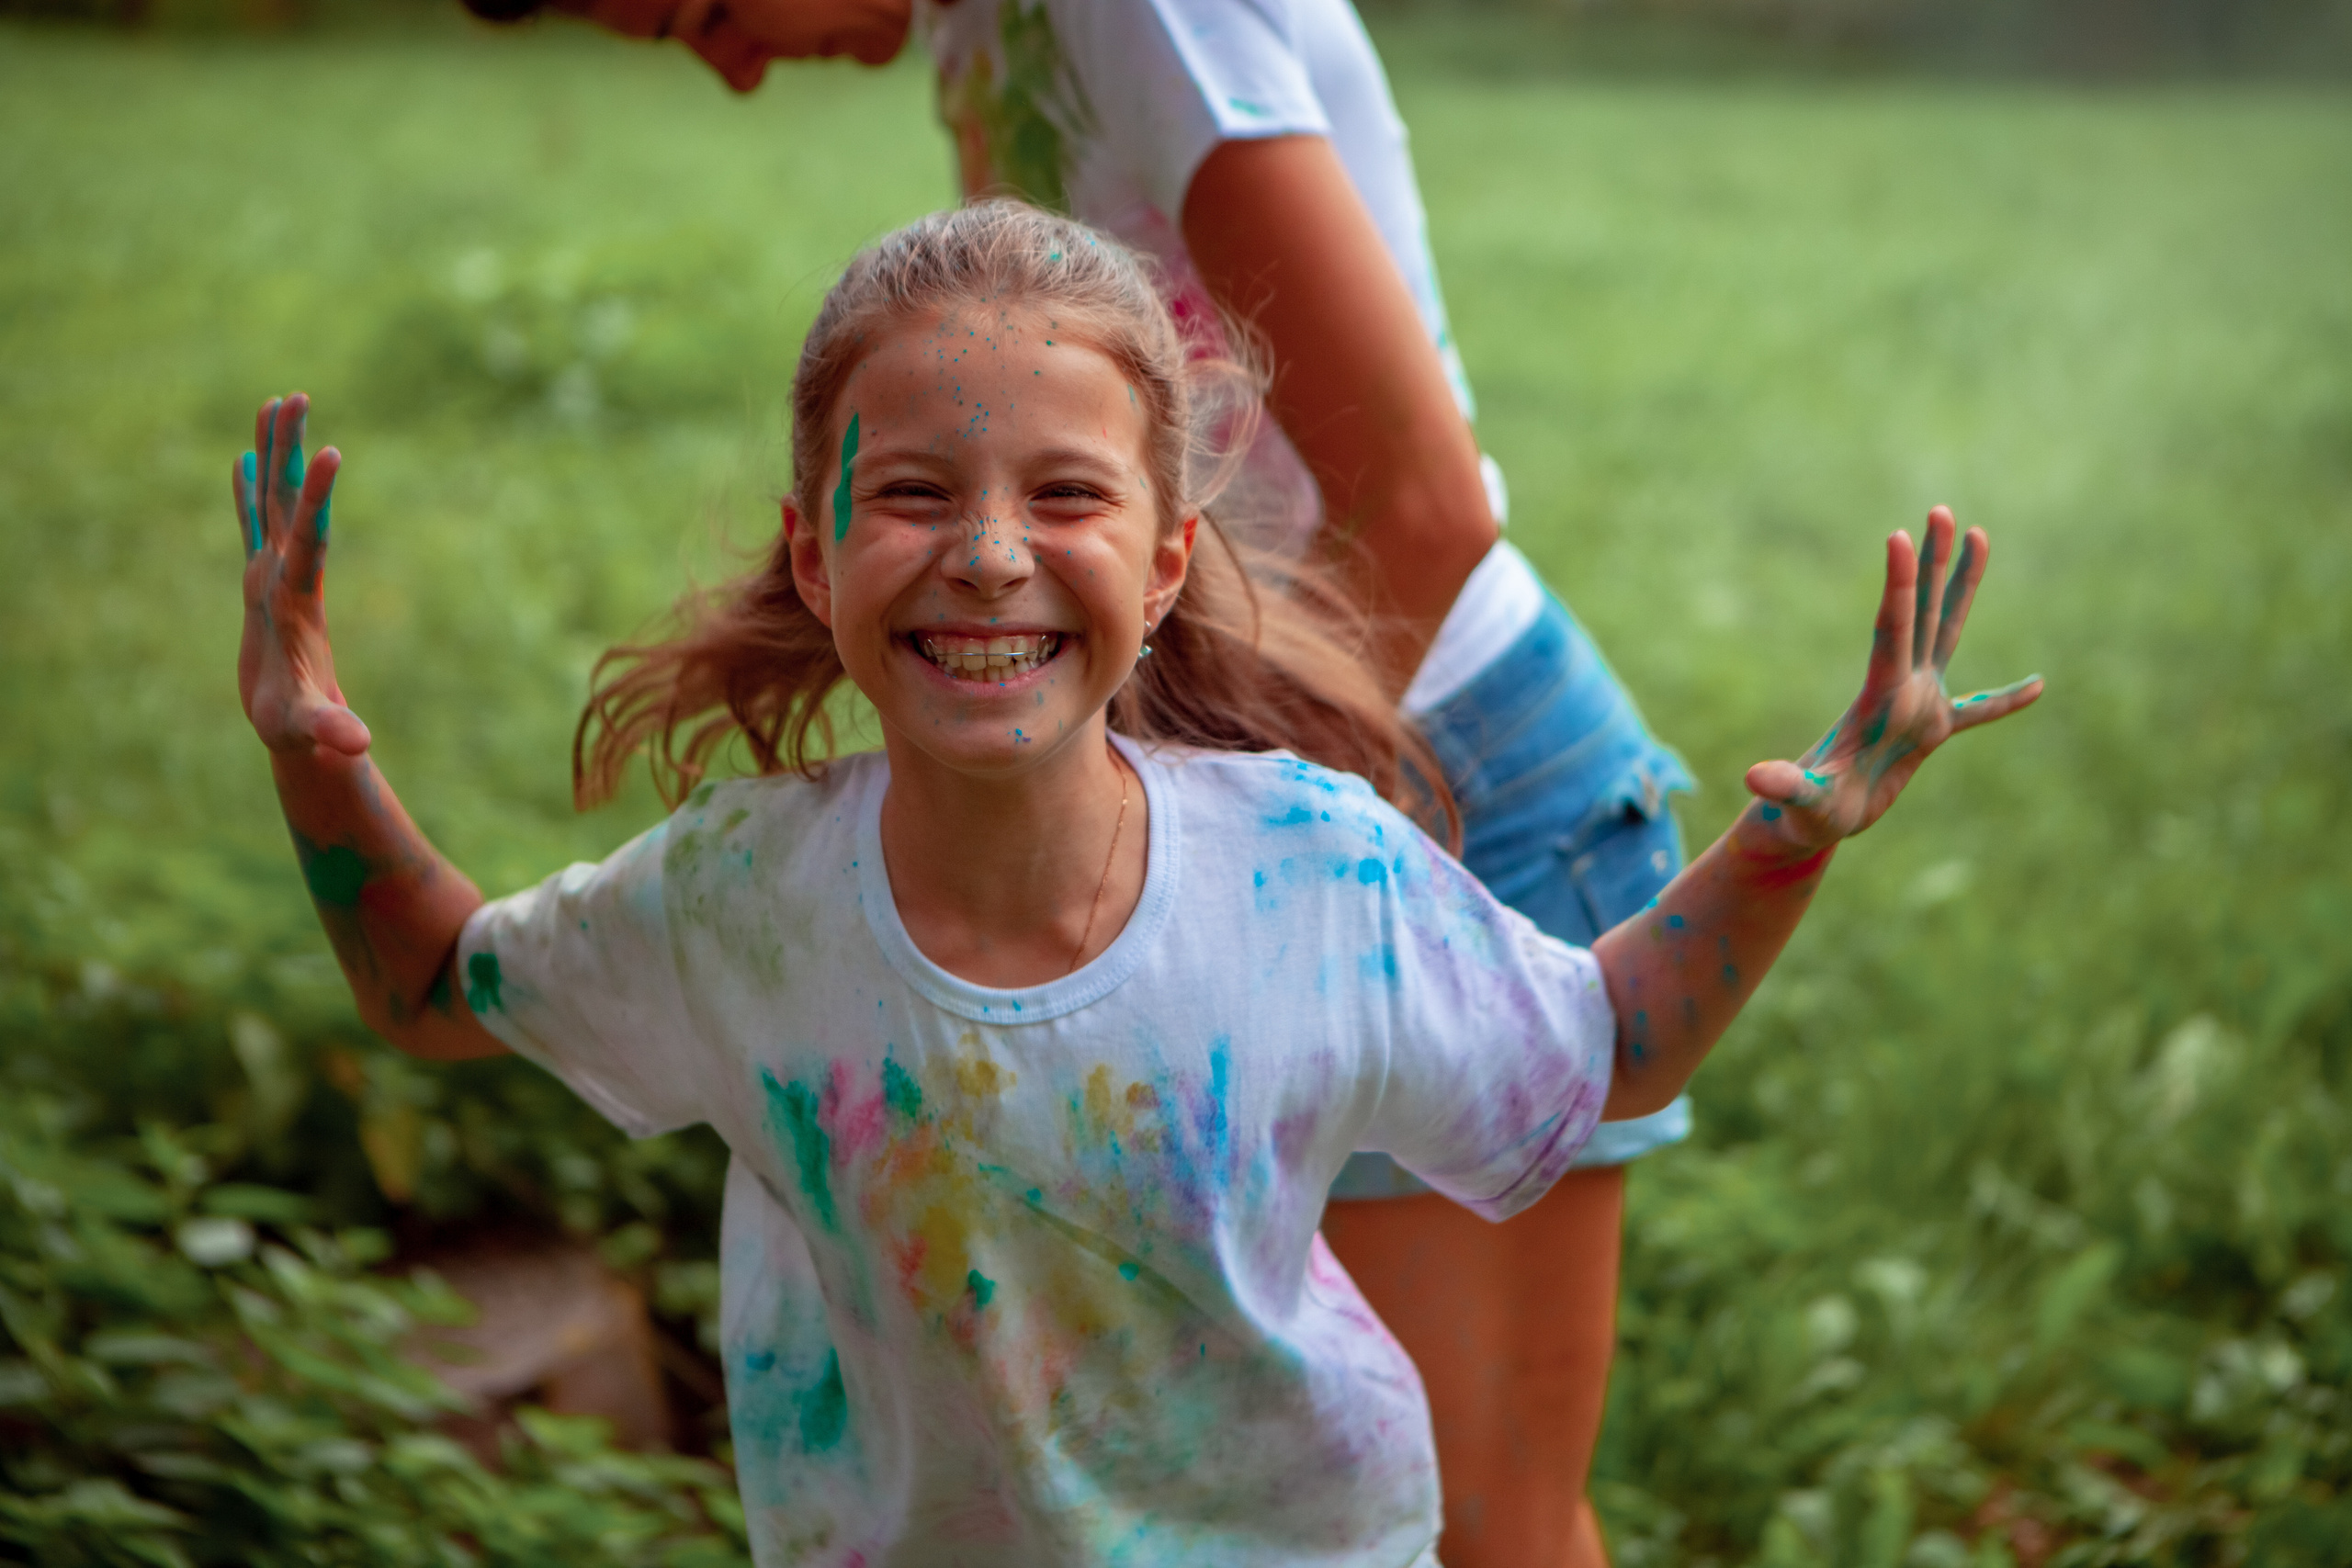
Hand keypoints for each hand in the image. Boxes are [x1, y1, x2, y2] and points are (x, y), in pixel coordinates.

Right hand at [233, 394, 370, 756]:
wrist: (305, 731)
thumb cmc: (302, 732)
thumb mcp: (310, 731)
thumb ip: (330, 731)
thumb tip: (357, 745)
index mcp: (298, 601)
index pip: (310, 539)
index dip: (318, 498)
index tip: (331, 452)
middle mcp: (290, 578)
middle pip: (291, 503)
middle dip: (292, 451)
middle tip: (296, 397)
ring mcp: (276, 577)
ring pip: (273, 504)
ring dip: (274, 455)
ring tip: (277, 404)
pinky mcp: (259, 584)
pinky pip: (251, 526)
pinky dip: (247, 494)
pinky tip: (246, 460)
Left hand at [1744, 506, 2041, 850]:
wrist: (1809, 824)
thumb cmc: (1803, 815)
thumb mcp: (1799, 802)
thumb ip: (1786, 787)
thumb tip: (1755, 778)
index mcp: (1877, 697)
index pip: (1891, 629)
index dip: (1898, 585)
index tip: (1898, 536)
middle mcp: (1899, 689)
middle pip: (1922, 613)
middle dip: (1932, 563)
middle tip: (1940, 510)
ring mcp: (1916, 706)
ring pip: (1946, 634)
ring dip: (1962, 587)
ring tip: (1979, 536)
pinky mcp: (1928, 733)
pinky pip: (1976, 712)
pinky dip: (2003, 701)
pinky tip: (2037, 687)